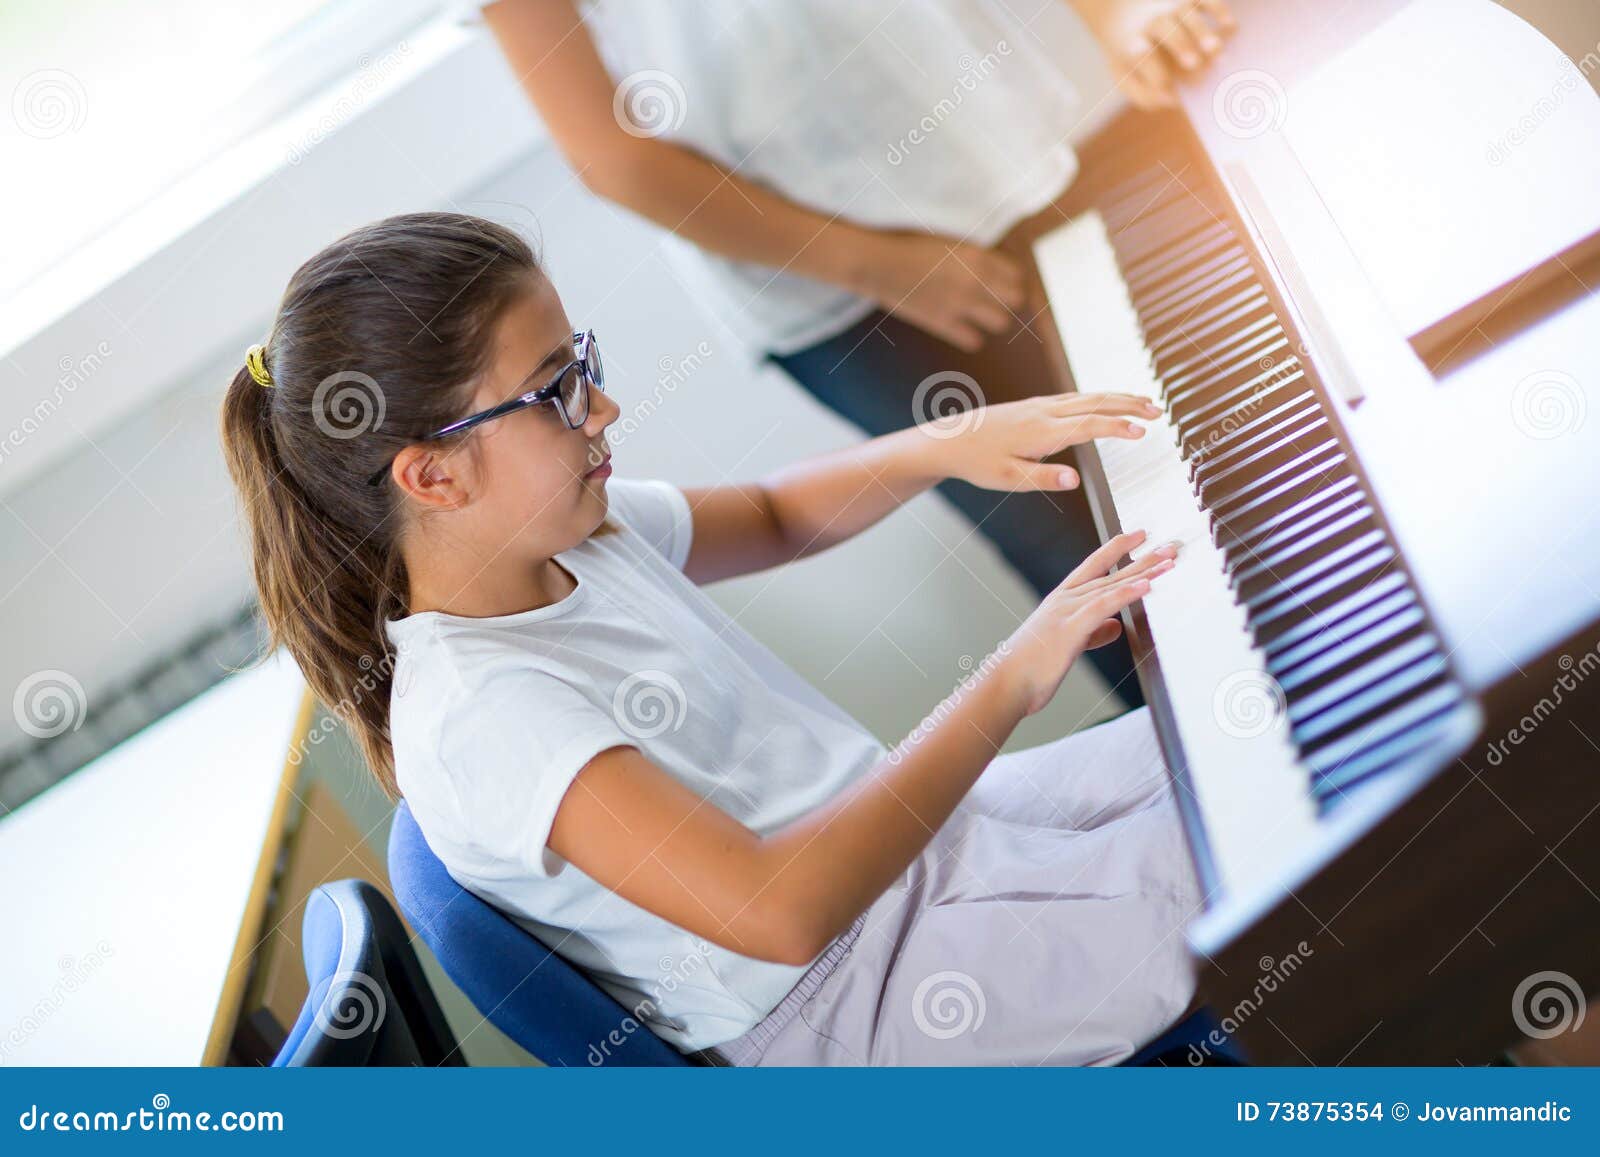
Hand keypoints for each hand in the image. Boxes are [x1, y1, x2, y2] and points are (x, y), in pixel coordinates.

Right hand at [854, 230, 1026, 351]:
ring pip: (1001, 322)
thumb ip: (972, 254)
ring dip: (993, 318)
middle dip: (1008, 299)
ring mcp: (960, 304)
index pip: (1016, 273)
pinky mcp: (943, 323)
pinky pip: (973, 341)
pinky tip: (961, 327)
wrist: (878, 264)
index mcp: (977, 255)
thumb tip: (988, 265)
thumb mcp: (947, 240)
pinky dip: (971, 336)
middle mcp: (975, 281)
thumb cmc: (907, 244)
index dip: (1010, 278)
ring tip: (979, 314)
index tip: (1000, 280)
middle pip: (1017, 299)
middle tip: (993, 298)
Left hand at [924, 393, 1159, 491]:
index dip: (1117, 428)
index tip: (1144, 432)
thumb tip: (1075, 480)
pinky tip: (1108, 402)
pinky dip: (1099, 397)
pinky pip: (1075, 397)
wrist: (949, 439)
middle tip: (1159, 411)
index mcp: (1041, 432)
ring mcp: (1040, 405)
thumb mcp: (1008, 479)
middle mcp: (1044, 412)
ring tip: (1145, 402)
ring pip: (1087, 396)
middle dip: (1129, 406)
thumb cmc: (978, 463)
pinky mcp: (1035, 405)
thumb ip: (1043, 479)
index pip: (1088, 426)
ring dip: (1118, 398)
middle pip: (1095, 403)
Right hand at [999, 531, 1176, 714]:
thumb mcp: (1066, 646)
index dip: (1116, 548)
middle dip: (1141, 558)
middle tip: (1168, 546)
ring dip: (1142, 572)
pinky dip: (1126, 593)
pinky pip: (1103, 606)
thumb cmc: (1030, 668)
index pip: (1092, 565)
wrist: (1006, 683)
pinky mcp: (1071, 629)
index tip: (1137, 535)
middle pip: (1109, 573)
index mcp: (1061, 601)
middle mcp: (1064, 600)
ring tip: (1167, 562)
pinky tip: (1146, 585)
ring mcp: (1066, 612)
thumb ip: (1093, 633)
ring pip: (1110, 586)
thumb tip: (1116, 627)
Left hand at [1077, 0, 1235, 109]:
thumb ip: (1145, 95)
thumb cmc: (1134, 58)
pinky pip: (1205, 0)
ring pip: (1187, 14)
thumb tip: (1172, 100)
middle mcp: (1152, 23)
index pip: (1140, 56)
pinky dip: (1218, 10)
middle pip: (1165, 30)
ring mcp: (1172, 7)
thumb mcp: (1128, 79)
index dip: (1153, 72)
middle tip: (1193, 63)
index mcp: (1133, 45)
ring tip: (1215, 49)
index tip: (1167, 88)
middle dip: (1180, 46)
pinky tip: (1231, 27)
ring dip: (1202, 32)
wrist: (1127, 14)